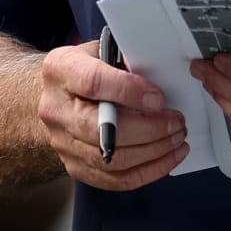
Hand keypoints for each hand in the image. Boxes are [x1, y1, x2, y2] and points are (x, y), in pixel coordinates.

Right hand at [37, 41, 186, 190]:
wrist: (53, 96)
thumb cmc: (84, 70)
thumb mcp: (100, 50)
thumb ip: (124, 61)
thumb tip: (159, 77)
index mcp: (61, 71)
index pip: (93, 83)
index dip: (129, 91)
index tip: (159, 98)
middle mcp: (57, 111)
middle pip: (102, 130)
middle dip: (148, 129)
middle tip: (176, 122)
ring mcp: (64, 143)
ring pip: (112, 159)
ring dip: (153, 152)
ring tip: (177, 139)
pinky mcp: (75, 167)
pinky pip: (115, 180)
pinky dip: (147, 171)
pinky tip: (167, 158)